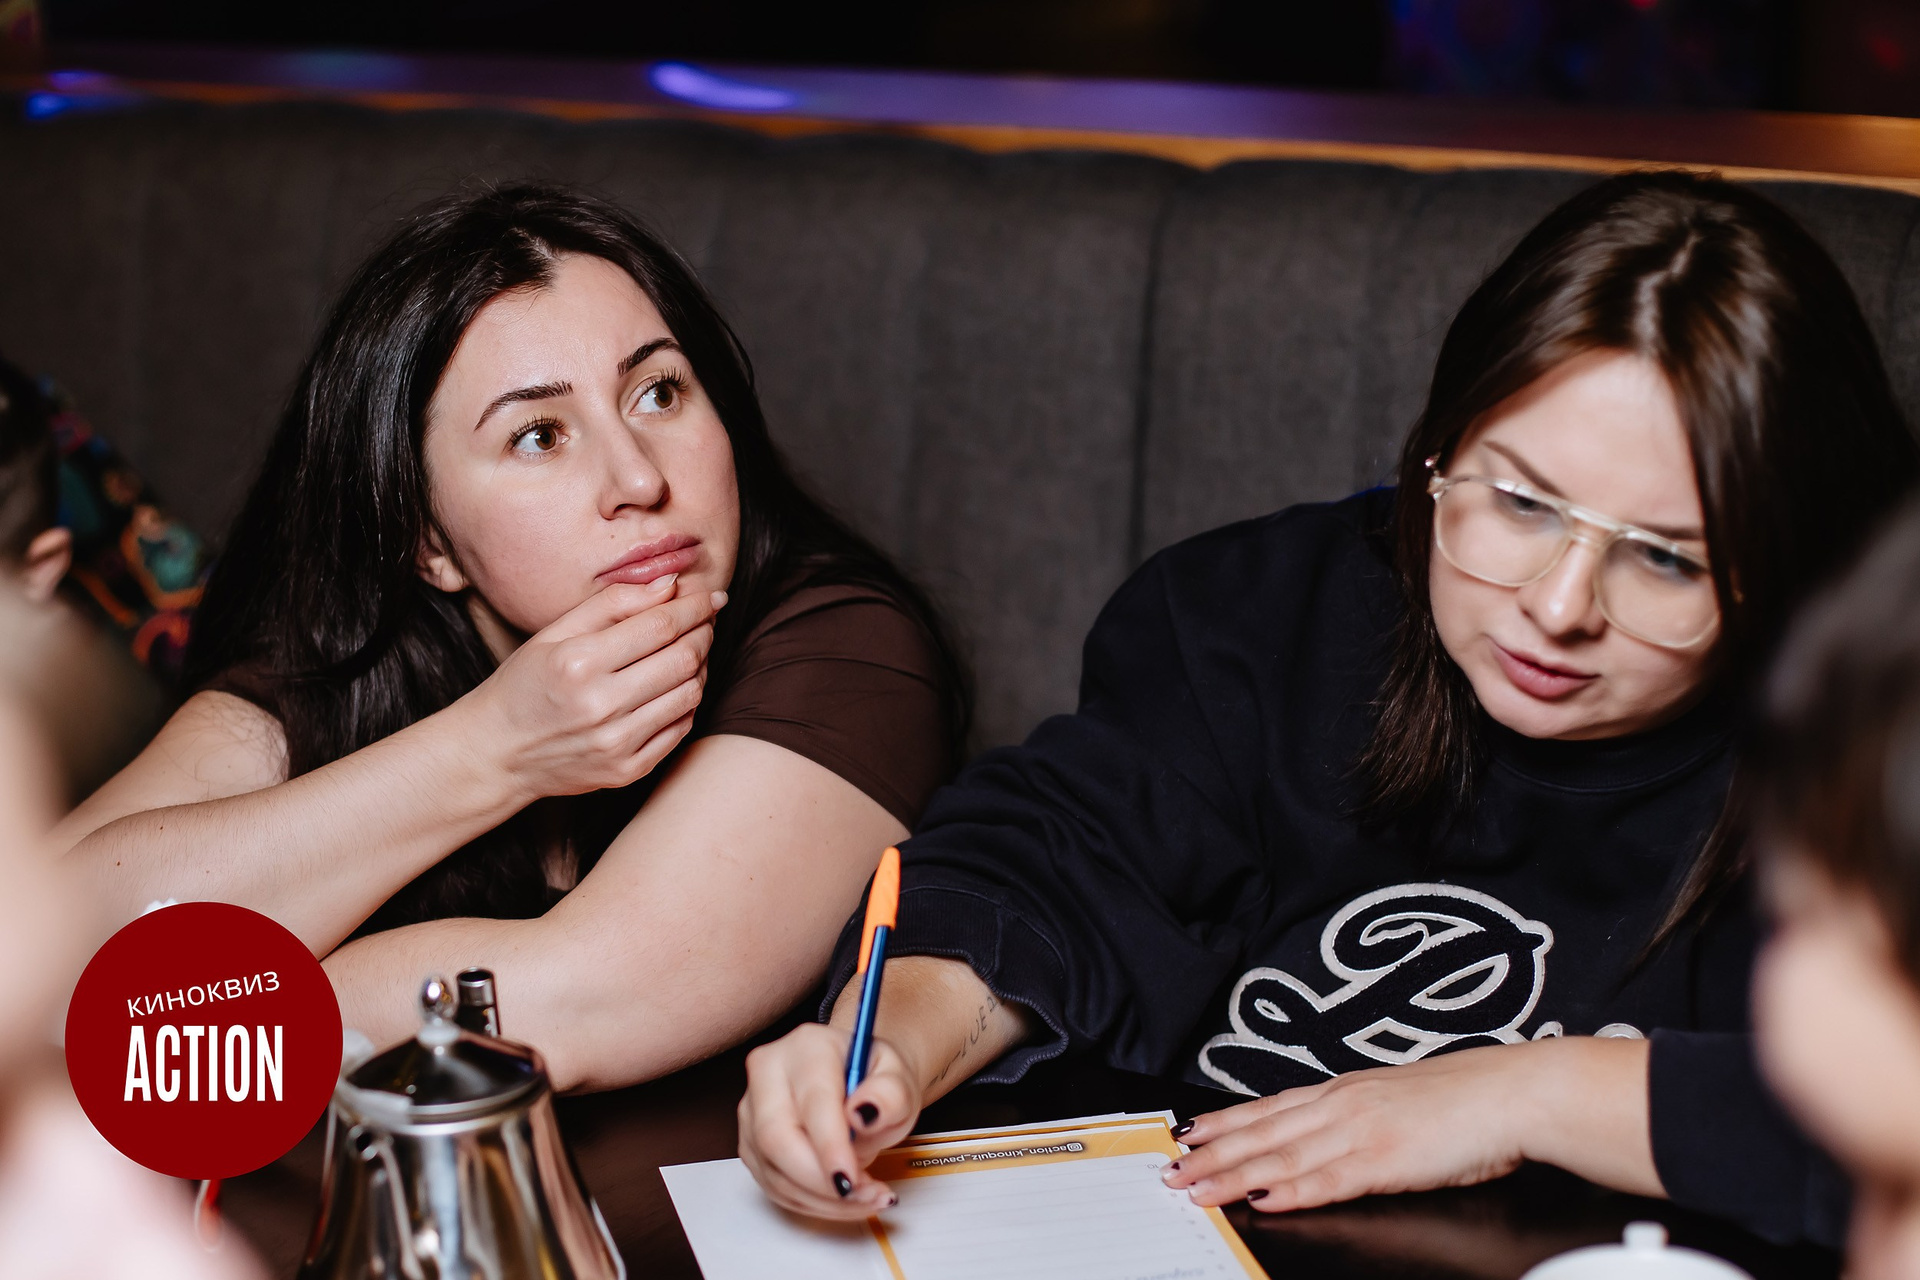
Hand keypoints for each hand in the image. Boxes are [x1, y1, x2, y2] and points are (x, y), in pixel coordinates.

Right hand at [463, 575, 722, 803]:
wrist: (498, 753)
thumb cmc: (525, 685)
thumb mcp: (553, 633)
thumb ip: (612, 603)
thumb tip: (669, 583)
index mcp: (578, 663)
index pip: (660, 625)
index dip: (693, 606)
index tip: (709, 594)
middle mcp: (600, 706)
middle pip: (683, 658)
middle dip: (704, 631)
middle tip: (706, 618)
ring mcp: (617, 743)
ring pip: (690, 693)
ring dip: (701, 665)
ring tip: (691, 649)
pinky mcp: (628, 770)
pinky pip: (681, 728)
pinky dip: (688, 701)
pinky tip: (676, 685)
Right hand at [738, 1022, 923, 1220]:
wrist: (861, 1085)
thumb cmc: (876, 1080)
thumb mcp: (900, 1080)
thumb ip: (890, 1095)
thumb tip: (863, 1113)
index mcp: (808, 1046)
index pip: (812, 1101)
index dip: (830, 1147)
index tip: (851, 1180)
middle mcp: (769, 1073)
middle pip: (776, 1138)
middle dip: (820, 1181)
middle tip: (865, 1195)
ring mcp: (752, 1110)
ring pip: (773, 1170)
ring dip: (820, 1198)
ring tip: (865, 1197)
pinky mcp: (750, 1144)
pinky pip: (773, 1186)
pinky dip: (810, 1202)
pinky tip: (843, 1199)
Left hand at [1163, 1042, 1545, 1212]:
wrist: (1515, 1092)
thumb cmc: (1468, 1100)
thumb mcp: (1399, 1101)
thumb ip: (1361, 1116)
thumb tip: (1331, 1135)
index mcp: (1347, 1090)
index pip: (1270, 1106)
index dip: (1226, 1121)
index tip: (1189, 1132)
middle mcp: (1343, 1104)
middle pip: (1264, 1132)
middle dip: (1212, 1153)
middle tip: (1172, 1167)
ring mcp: (1362, 1131)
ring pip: (1282, 1155)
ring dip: (1233, 1174)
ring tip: (1196, 1188)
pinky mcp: (1386, 1160)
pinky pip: (1329, 1179)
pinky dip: (1291, 1189)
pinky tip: (1264, 1198)